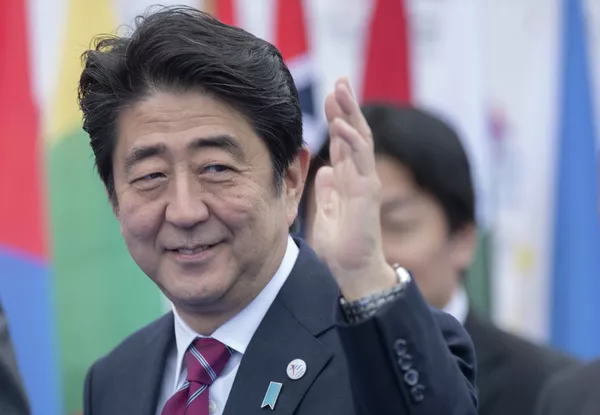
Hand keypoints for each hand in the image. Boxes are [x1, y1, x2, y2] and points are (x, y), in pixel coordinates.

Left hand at [311, 78, 395, 300]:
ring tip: (341, 91)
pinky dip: (353, 143)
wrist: (352, 273)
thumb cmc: (341, 247)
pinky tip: (343, 125)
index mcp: (349, 180)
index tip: (330, 95)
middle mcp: (360, 178)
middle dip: (347, 108)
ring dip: (351, 116)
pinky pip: (361, 163)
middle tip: (340, 81)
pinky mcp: (367, 196)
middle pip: (355, 135)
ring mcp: (366, 185)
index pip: (345, 142)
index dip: (339, 118)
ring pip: (361, 142)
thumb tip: (326, 170)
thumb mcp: (327, 212)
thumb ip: (329, 191)